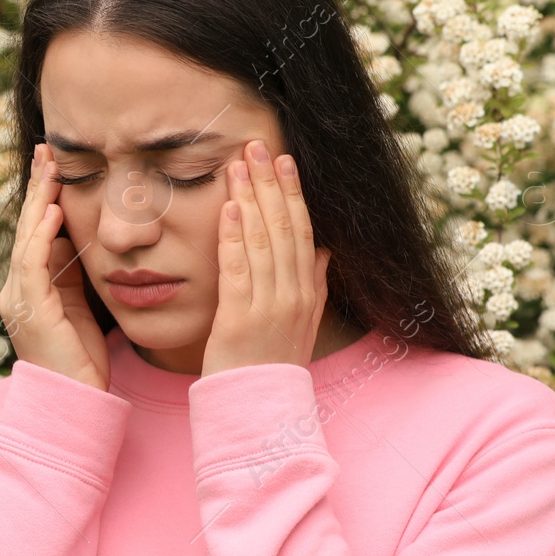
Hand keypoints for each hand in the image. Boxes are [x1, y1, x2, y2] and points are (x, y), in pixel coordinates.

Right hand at [0, 142, 110, 390]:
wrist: (72, 403)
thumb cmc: (81, 360)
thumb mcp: (80, 306)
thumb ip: (74, 274)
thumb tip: (80, 239)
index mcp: (29, 286)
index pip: (35, 231)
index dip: (44, 195)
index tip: (55, 162)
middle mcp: (16, 288)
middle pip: (26, 226)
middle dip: (38, 186)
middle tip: (47, 149)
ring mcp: (18, 298)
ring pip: (26, 238)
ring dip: (39, 200)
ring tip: (51, 167)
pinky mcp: (29, 310)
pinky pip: (33, 264)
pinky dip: (42, 236)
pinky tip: (54, 211)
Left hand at [201, 139, 330, 377]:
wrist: (261, 411)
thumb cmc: (272, 365)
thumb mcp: (303, 324)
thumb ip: (314, 285)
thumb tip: (324, 250)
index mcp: (308, 292)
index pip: (302, 231)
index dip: (291, 193)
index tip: (281, 160)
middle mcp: (294, 294)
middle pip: (284, 226)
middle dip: (269, 183)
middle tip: (256, 144)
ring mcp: (270, 306)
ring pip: (263, 240)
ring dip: (250, 197)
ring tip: (238, 163)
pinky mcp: (242, 319)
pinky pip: (239, 270)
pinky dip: (235, 236)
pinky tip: (230, 207)